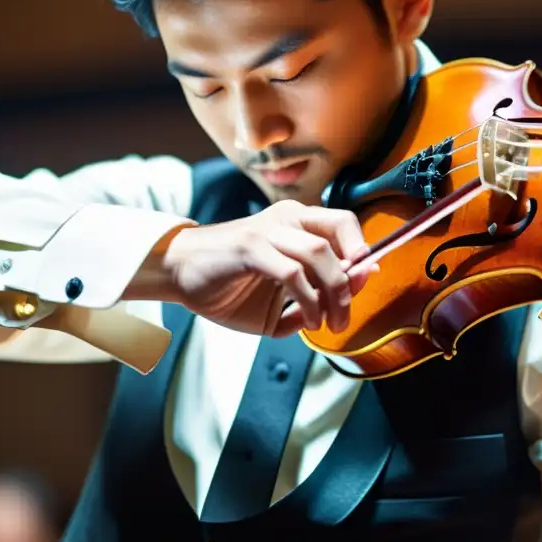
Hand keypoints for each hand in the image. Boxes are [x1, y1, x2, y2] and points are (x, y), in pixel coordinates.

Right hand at [163, 200, 377, 336]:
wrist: (177, 275)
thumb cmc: (227, 286)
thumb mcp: (280, 301)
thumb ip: (315, 296)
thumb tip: (354, 290)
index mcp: (295, 222)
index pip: (344, 224)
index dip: (361, 251)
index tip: (364, 283)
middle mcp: (286, 218)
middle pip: (340, 227)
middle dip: (351, 274)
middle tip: (346, 311)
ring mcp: (267, 230)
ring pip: (320, 252)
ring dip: (333, 293)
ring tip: (329, 323)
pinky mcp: (249, 247)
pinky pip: (292, 272)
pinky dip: (308, 300)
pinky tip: (308, 321)